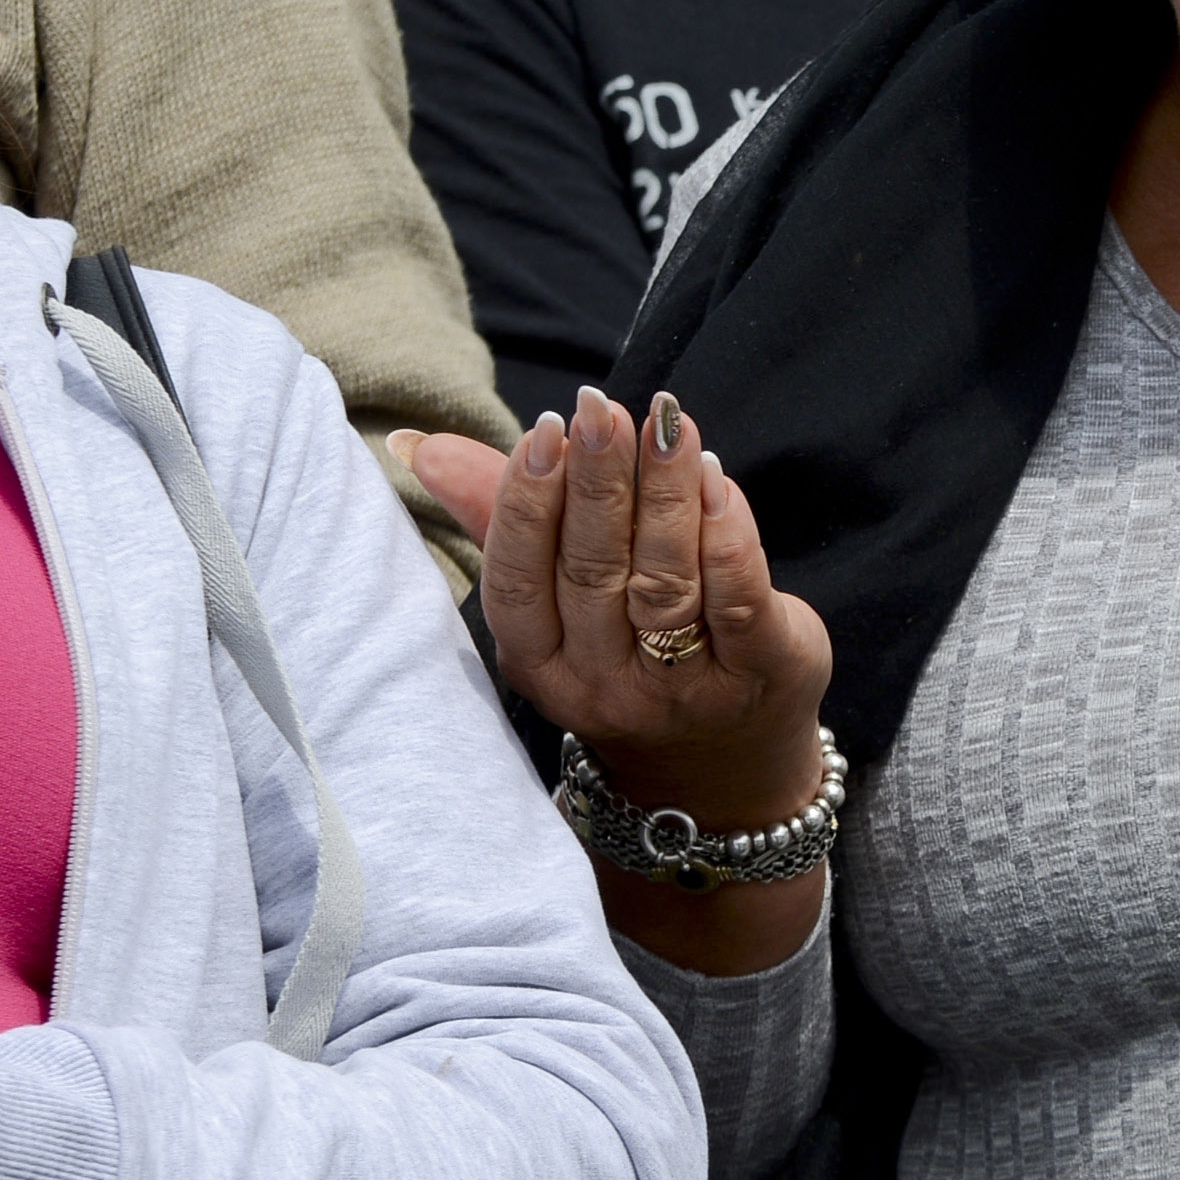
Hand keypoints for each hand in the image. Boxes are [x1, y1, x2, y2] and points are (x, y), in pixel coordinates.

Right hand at [407, 390, 837, 974]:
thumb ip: (497, 517)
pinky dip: (728, 534)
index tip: (544, 430)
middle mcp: (606, 686)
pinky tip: (715, 479)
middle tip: (601, 410)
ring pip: (665, 579)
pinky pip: (739, 599)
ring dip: (664, 493)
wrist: (721, 769)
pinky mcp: (759, 675)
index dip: (527, 504)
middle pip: (594, 573)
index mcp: (541, 665)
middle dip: (596, 482)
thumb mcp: (554, 603)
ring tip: (667, 423)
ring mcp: (684, 688)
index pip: (520, 581)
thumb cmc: (625, 652)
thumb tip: (420, 447)